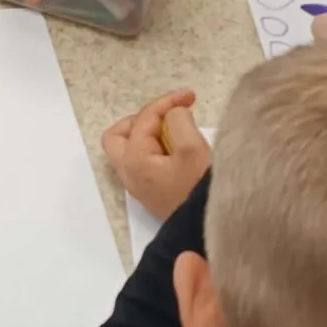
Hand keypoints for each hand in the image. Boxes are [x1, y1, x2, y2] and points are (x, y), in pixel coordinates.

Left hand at [102, 89, 211, 219]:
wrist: (207, 229)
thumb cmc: (199, 189)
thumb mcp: (193, 147)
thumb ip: (178, 120)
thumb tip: (173, 114)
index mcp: (134, 159)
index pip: (144, 118)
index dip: (168, 102)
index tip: (191, 96)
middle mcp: (128, 173)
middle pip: (119, 134)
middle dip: (143, 118)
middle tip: (169, 115)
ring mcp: (138, 184)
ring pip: (129, 148)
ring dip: (148, 132)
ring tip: (176, 129)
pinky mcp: (150, 191)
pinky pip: (141, 160)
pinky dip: (153, 146)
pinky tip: (176, 146)